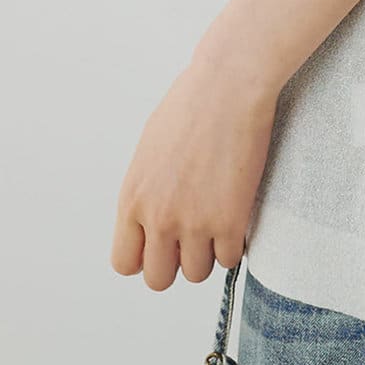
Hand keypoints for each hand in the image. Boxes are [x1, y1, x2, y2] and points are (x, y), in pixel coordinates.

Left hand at [110, 48, 280, 291]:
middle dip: (176, 261)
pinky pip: (230, 259)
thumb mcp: (150, 149)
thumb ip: (147, 189)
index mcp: (133, 199)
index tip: (164, 242)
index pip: (124, 263)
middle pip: (158, 278)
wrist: (229, 85)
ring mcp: (194, 223)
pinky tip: (239, 216)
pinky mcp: (230, 220)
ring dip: (208, 254)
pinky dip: (236, 244)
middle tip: (193, 237)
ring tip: (218, 224)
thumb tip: (152, 215)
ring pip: (196, 273)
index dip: (146, 257)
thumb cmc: (192, 104)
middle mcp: (158, 218)